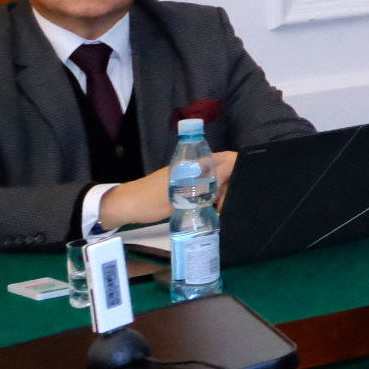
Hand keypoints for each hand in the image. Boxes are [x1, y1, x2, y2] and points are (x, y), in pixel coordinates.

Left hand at [96, 150, 240, 229]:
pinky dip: (213, 197)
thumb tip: (229, 180)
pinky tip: (211, 209)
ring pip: (217, 179)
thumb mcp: (181, 196)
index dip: (241, 169)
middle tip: (229, 204)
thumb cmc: (151, 199)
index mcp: (196, 163)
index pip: (229, 158)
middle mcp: (196, 166)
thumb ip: (206, 186)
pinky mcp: (185, 186)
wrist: (126, 206)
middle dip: (233, 184)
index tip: (242, 189)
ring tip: (221, 209)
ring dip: (223, 192)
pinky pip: (208, 187)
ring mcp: (190, 176)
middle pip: (226, 169)